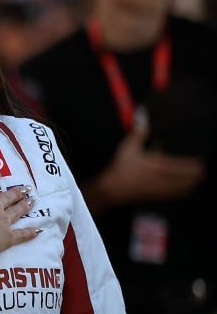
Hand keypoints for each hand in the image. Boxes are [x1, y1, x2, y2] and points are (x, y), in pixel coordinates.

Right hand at [0, 171, 36, 257]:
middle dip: (17, 191)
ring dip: (25, 205)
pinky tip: (38, 230)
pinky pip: (21, 234)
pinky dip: (30, 232)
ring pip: (17, 211)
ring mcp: (3, 221)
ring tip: (32, 201)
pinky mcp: (8, 236)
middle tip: (25, 188)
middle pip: (8, 196)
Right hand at [89, 120, 204, 206]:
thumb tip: (142, 117)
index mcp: (159, 165)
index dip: (194, 164)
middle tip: (202, 168)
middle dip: (197, 173)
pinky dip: (184, 191)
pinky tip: (186, 189)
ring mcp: (161, 188)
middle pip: (188, 177)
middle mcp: (163, 178)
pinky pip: (176, 195)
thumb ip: (139, 133)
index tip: (200, 160)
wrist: (112, 189)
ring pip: (184, 187)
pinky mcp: (157, 196)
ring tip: (198, 178)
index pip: (183, 166)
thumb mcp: (128, 147)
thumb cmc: (120, 167)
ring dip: (193, 182)